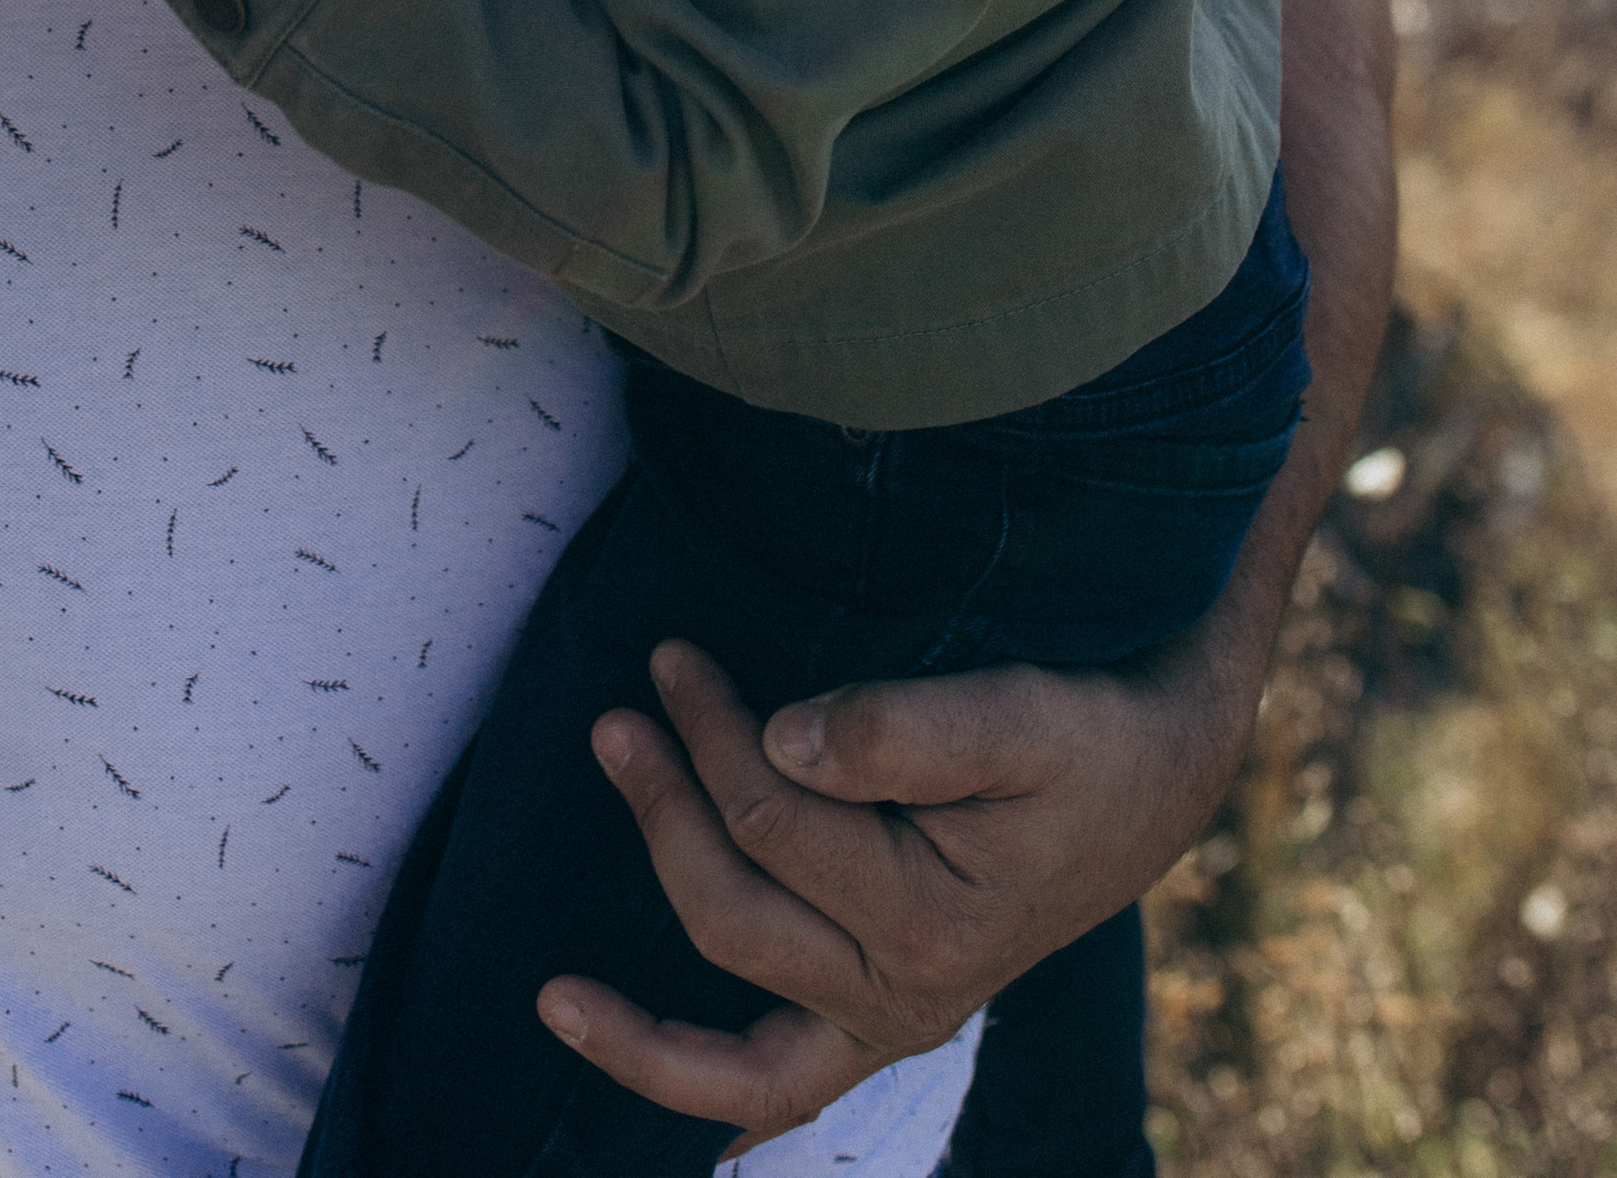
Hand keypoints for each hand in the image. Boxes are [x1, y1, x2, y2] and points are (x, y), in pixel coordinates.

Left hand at [539, 629, 1249, 1148]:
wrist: (1152, 780)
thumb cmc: (1087, 740)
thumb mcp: (1023, 712)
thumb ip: (908, 729)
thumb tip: (784, 738)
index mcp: (938, 927)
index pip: (774, 822)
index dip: (710, 732)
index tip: (674, 654)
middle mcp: (909, 999)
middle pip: (734, 908)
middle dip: (666, 801)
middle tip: (624, 705)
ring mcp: (888, 1022)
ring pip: (732, 1006)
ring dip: (651, 924)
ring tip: (587, 853)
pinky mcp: (876, 1021)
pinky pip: (770, 1084)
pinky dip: (691, 1081)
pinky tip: (605, 1046)